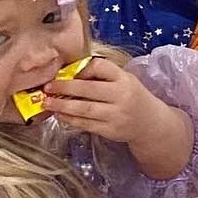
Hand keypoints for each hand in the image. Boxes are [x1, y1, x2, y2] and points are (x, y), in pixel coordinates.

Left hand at [41, 56, 166, 139]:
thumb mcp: (124, 80)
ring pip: (84, 109)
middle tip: (47, 87)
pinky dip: (69, 119)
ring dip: (62, 105)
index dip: (80, 69)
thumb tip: (68, 74)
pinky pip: (85, 124)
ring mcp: (116, 115)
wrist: (150, 123)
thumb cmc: (131, 97)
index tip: (68, 72)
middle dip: (64, 87)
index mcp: (124, 79)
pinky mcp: (110, 130)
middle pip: (88, 89)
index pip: (99, 67)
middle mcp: (121, 96)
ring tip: (47, 102)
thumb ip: (102, 76)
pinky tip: (59, 114)